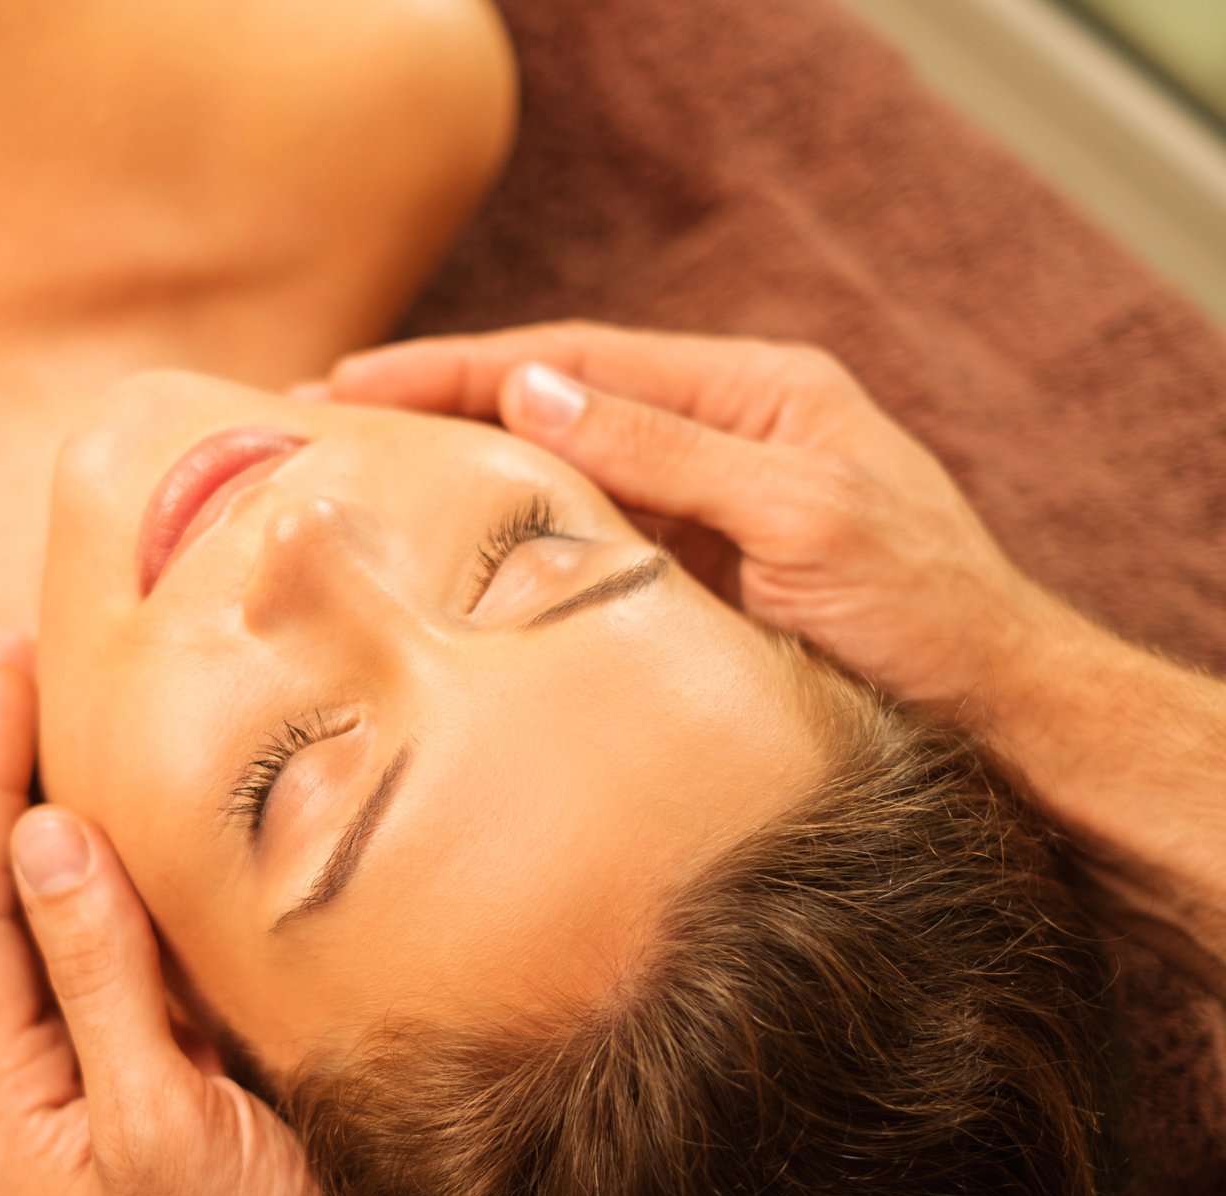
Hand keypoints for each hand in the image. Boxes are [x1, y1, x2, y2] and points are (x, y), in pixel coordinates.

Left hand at [0, 634, 430, 1195]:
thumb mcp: (165, 1129)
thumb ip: (100, 982)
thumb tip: (39, 834)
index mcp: (6, 1121)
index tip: (5, 673)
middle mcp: (41, 1098)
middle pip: (12, 916)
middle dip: (16, 789)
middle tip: (35, 664)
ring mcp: (109, 1093)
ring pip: (82, 935)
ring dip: (87, 830)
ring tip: (92, 713)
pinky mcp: (180, 1090)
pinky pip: (148, 970)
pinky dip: (155, 892)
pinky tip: (175, 825)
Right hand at [296, 321, 1054, 717]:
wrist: (996, 720)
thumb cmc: (925, 612)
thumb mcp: (801, 515)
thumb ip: (668, 450)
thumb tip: (533, 390)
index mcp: (751, 391)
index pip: (575, 357)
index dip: (457, 364)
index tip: (354, 379)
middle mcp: (715, 435)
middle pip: (549, 403)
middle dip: (434, 407)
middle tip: (317, 422)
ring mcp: (697, 508)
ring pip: (553, 476)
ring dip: (457, 473)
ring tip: (355, 480)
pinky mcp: (687, 579)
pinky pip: (579, 546)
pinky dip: (504, 543)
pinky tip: (442, 556)